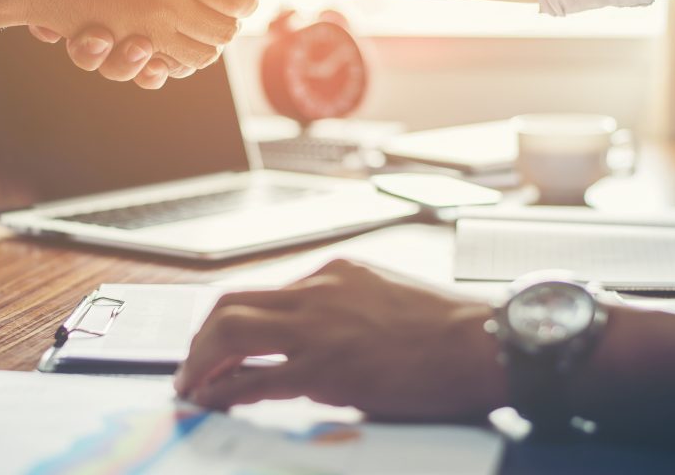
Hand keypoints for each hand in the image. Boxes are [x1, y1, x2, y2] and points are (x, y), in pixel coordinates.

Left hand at [174, 259, 507, 420]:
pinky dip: (226, 391)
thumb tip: (312, 349)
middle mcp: (316, 291)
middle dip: (202, 337)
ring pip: (230, 332)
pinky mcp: (324, 368)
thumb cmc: (446, 329)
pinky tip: (215, 403)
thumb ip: (343, 313)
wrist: (482, 344)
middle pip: (231, 303)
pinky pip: (256, 377)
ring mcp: (317, 328)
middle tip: (193, 367)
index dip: (233, 322)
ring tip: (192, 387)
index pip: (263, 292)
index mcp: (333, 273)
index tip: (220, 344)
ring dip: (201, 361)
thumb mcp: (385, 299)